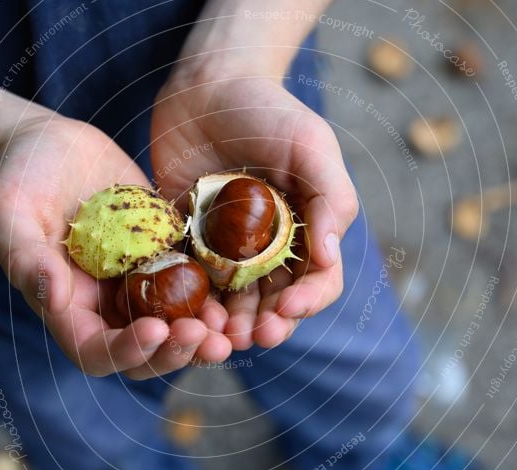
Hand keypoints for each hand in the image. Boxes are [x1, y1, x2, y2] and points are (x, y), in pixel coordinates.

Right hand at [0, 115, 230, 377]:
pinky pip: (193, 283)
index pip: (96, 351)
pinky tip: (237, 287)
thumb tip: (53, 300)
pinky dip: (214, 294)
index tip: (155, 331)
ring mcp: (139, 282)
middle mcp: (107, 305)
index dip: (126, 352)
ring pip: (175, 325)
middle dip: (174, 352)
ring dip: (202, 334)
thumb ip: (25, 257)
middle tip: (204, 336)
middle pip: (144, 351)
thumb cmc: (21, 176)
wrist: (53, 144)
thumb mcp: (10, 212)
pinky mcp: (165, 255)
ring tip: (229, 329)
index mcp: (67, 308)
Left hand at [151, 74, 357, 349]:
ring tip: (218, 337)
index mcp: (307, 229)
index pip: (318, 281)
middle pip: (274, 301)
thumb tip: (331, 258)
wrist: (205, 85)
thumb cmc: (267, 110)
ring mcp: (227, 248)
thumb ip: (330, 198)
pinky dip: (191, 302)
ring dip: (229, 324)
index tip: (287, 308)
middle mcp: (270, 247)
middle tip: (252, 336)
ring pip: (233, 301)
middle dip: (267, 323)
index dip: (308, 301)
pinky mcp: (189, 242)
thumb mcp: (310, 144)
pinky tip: (185, 313)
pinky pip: (192, 281)